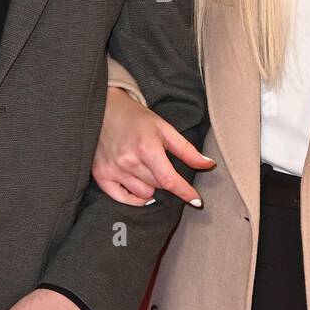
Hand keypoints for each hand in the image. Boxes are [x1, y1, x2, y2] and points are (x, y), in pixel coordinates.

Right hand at [92, 86, 214, 205]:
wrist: (104, 109)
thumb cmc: (137, 118)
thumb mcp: (164, 128)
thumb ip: (187, 150)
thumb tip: (208, 164)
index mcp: (147, 147)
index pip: (169, 180)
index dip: (185, 192)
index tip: (196, 201)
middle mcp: (129, 161)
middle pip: (158, 186)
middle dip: (164, 178)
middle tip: (159, 163)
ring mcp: (113, 169)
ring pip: (143, 193)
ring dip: (149, 186)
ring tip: (144, 167)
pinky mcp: (101, 174)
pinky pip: (122, 199)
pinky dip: (133, 197)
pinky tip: (136, 185)